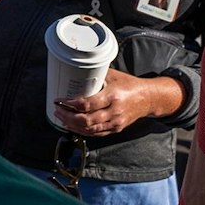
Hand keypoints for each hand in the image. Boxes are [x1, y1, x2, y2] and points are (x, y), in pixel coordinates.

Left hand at [54, 68, 180, 136]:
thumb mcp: (113, 75)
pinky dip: (82, 131)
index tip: (59, 99)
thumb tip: (74, 71)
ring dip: (72, 125)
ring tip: (61, 117)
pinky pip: (96, 133)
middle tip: (57, 109)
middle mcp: (114, 112)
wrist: (148, 98)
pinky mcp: (116, 129)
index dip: (70, 104)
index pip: (87, 104)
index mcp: (113, 96)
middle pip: (86, 120)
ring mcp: (115, 122)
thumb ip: (95, 75)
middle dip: (67, 117)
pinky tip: (72, 125)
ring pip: (89, 130)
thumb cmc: (128, 84)